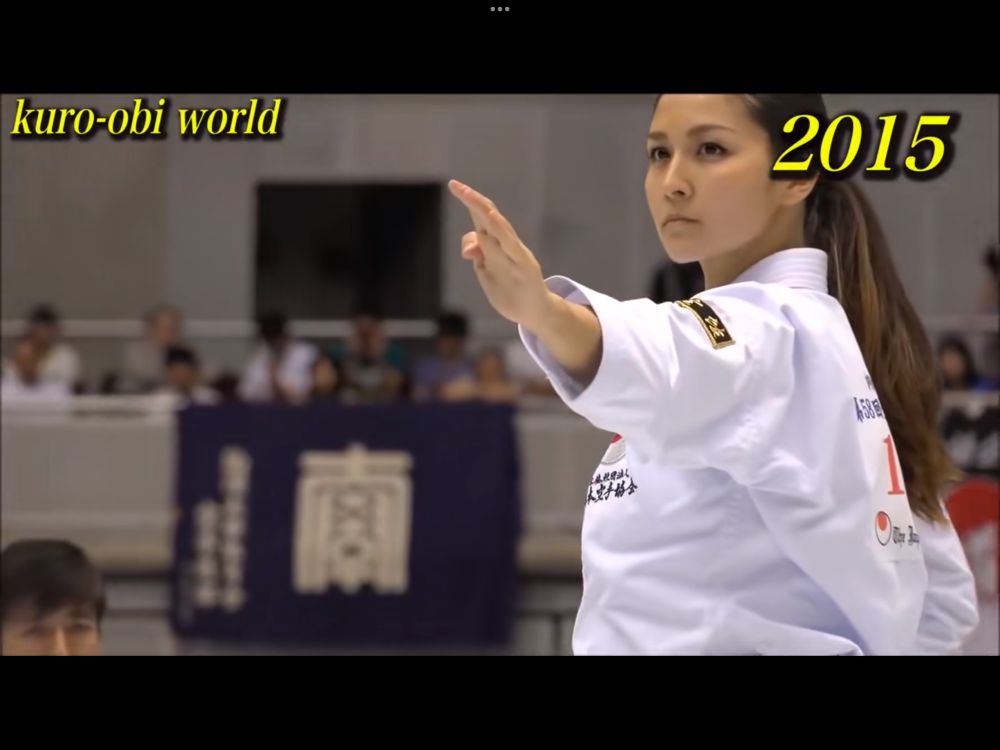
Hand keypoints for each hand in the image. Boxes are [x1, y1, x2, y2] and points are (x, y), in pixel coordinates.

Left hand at [448, 179, 554, 329]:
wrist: (535, 311)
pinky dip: (502, 231)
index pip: (481, 217)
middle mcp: (506, 244)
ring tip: (472, 198)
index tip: (453, 185)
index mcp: (496, 244)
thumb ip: (478, 255)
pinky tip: (492, 219)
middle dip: (472, 201)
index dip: (469, 201)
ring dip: (485, 212)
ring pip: (498, 229)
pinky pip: (511, 246)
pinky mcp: (523, 266)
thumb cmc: (511, 288)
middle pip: (488, 217)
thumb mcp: (487, 271)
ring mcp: (515, 254)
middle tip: (455, 185)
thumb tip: (468, 250)